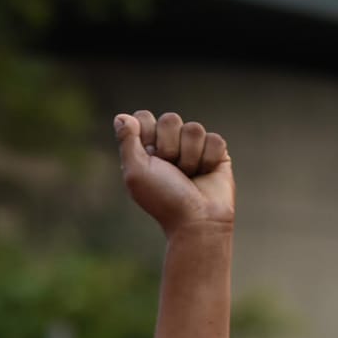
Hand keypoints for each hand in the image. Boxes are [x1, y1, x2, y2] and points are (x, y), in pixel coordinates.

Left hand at [115, 110, 233, 235]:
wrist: (197, 220)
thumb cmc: (164, 199)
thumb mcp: (136, 172)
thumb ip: (127, 141)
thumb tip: (121, 116)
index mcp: (146, 149)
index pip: (144, 117)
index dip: (147, 134)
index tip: (150, 157)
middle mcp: (170, 145)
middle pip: (170, 119)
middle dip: (170, 147)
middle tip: (171, 171)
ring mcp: (194, 148)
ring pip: (194, 128)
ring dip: (190, 156)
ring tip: (188, 176)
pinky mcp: (216, 152)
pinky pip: (214, 139)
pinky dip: (208, 159)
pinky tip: (205, 175)